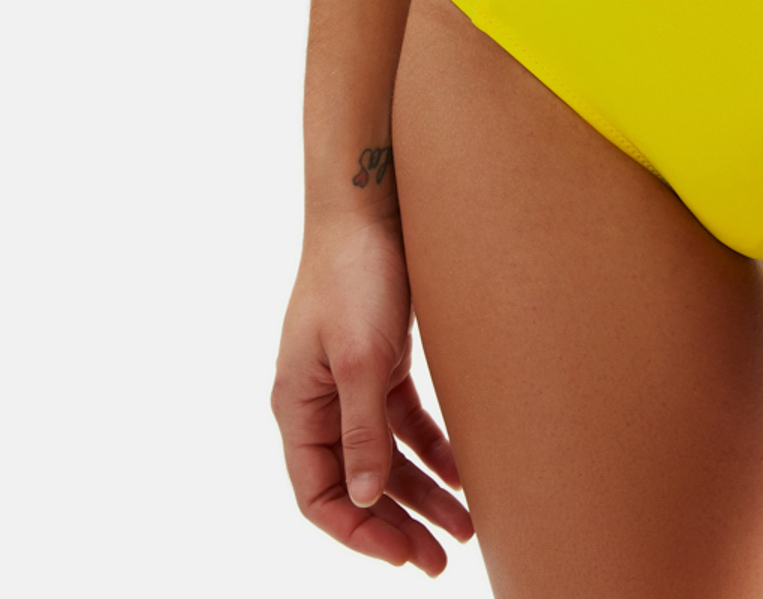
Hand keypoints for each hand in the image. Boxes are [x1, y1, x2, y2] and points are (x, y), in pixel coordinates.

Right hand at [272, 213, 473, 574]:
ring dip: (422, 491)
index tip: (402, 554)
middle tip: (441, 559)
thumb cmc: (355, 275)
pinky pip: (404, 421)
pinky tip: (464, 471)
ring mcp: (350, 381)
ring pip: (385, 456)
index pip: (319, 495)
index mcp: (297, 406)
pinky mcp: (381, 360)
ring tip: (465, 525)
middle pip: (357, 483)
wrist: (372, 203)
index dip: (358, 531)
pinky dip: (432, 448)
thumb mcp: (360, 358)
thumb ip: (362, 431)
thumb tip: (364, 500)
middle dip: (397, 524)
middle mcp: (319, 401)